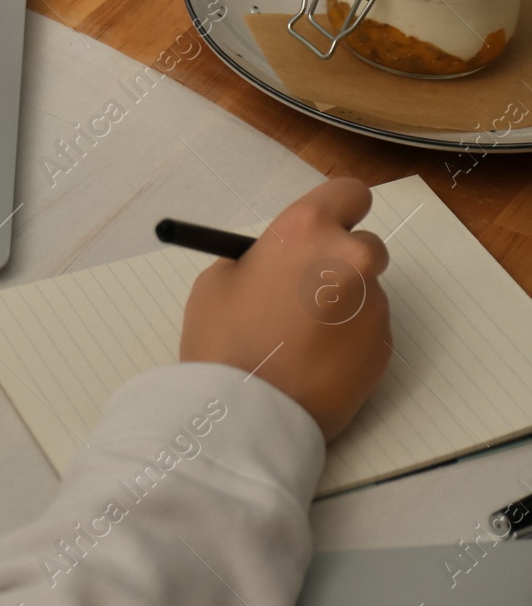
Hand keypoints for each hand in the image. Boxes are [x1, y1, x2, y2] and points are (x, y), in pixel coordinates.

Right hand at [180, 178, 390, 439]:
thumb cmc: (223, 340)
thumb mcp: (219, 280)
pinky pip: (368, 329)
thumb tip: (283, 263)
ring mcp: (373, 304)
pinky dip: (348, 338)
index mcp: (307, 230)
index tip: (323, 229)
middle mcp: (350, 258)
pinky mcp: (385, 345)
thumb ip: (261, 259)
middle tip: (305, 290)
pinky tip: (313, 360)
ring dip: (342, 303)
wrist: (248, 412)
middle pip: (364, 243)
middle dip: (339, 261)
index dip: (335, 210)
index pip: (350, 193)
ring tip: (300, 337)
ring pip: (365, 291)